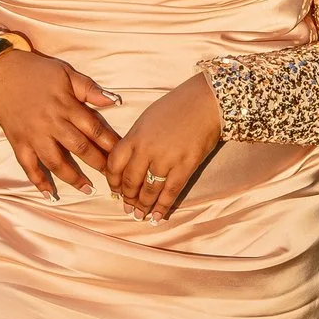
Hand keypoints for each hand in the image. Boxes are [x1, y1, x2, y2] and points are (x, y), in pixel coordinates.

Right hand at [0, 48, 120, 198]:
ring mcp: (34, 135)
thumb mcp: (65, 72)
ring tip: (88, 189)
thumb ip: (88, 88)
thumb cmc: (36, 71)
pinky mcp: (18, 143)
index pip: (94, 127)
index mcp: (66, 105)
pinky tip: (49, 194)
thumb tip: (114, 100)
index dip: (110, 142)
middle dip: (98, 163)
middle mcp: (51, 123)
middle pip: (79, 147)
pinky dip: (38, 181)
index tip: (123, 155)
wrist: (0, 72)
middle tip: (113, 177)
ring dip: (73, 177)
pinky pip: (28, 166)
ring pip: (56, 162)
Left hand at [105, 74, 222, 220]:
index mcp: (135, 136)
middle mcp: (147, 149)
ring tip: (140, 214)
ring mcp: (167, 159)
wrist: (205, 102)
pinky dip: (163, 206)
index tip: (115, 190)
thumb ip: (136, 140)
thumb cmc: (176, 107)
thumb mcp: (147, 119)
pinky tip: (157, 216)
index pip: (115, 164)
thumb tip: (129, 162)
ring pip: (149, 190)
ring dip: (143, 205)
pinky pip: (170, 192)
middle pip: (130, 181)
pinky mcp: (186, 166)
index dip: (113, 181)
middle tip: (128, 207)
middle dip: (128, 197)